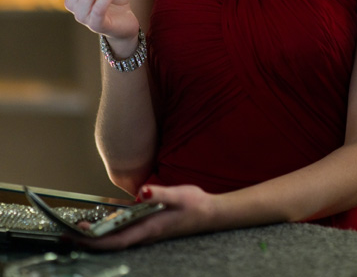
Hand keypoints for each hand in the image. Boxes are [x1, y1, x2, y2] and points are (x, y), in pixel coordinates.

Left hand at [75, 184, 215, 249]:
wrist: (211, 214)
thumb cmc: (195, 204)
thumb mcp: (178, 194)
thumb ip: (159, 193)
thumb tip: (141, 193)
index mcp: (149, 228)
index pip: (116, 240)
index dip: (95, 241)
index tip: (78, 236)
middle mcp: (145, 233)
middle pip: (112, 242)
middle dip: (89, 240)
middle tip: (68, 233)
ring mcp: (147, 231)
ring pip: (117, 238)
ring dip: (98, 235)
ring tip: (79, 228)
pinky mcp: (150, 226)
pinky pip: (126, 231)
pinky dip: (111, 228)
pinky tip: (105, 220)